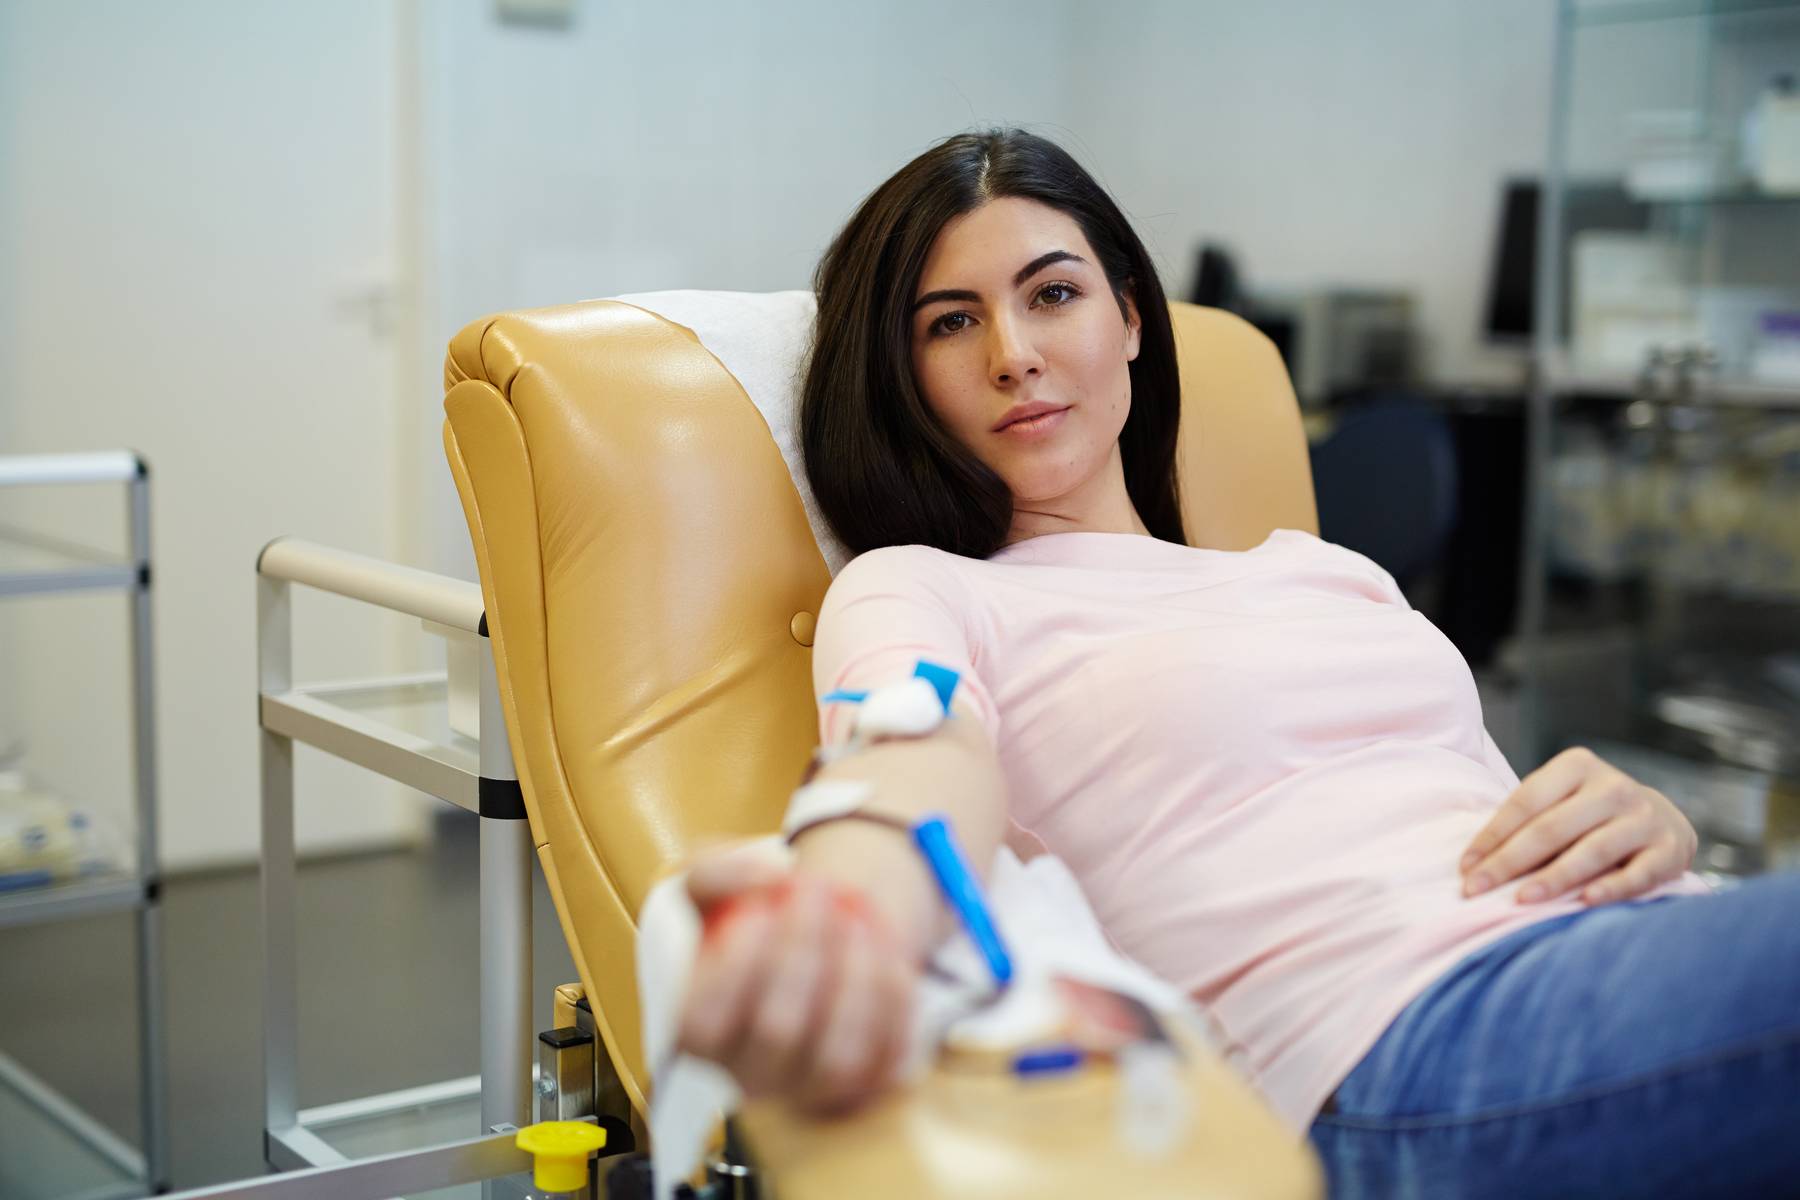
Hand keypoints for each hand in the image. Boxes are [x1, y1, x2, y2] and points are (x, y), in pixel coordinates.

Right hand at [676, 847, 915, 1114]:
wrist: (821, 932)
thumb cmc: (755, 914)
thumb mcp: (714, 882)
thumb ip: (717, 870)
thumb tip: (764, 877)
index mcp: (699, 1033)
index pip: (703, 1024)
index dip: (734, 966)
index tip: (759, 909)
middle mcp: (752, 1074)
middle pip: (777, 1032)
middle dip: (802, 949)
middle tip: (817, 888)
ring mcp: (811, 1088)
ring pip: (838, 1056)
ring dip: (855, 977)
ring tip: (857, 917)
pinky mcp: (869, 1083)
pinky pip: (889, 1053)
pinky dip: (893, 995)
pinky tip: (882, 947)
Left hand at [1459, 746, 1697, 906]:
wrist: (1660, 819)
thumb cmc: (1589, 816)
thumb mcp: (1560, 802)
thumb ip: (1527, 822)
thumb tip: (1474, 864)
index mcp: (1577, 766)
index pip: (1524, 802)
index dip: (1491, 836)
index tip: (1465, 868)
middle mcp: (1613, 787)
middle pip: (1551, 828)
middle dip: (1508, 862)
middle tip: (1476, 889)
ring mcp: (1644, 817)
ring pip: (1592, 851)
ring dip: (1553, 878)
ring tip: (1521, 900)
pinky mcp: (1670, 850)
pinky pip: (1637, 874)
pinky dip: (1611, 888)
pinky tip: (1584, 902)